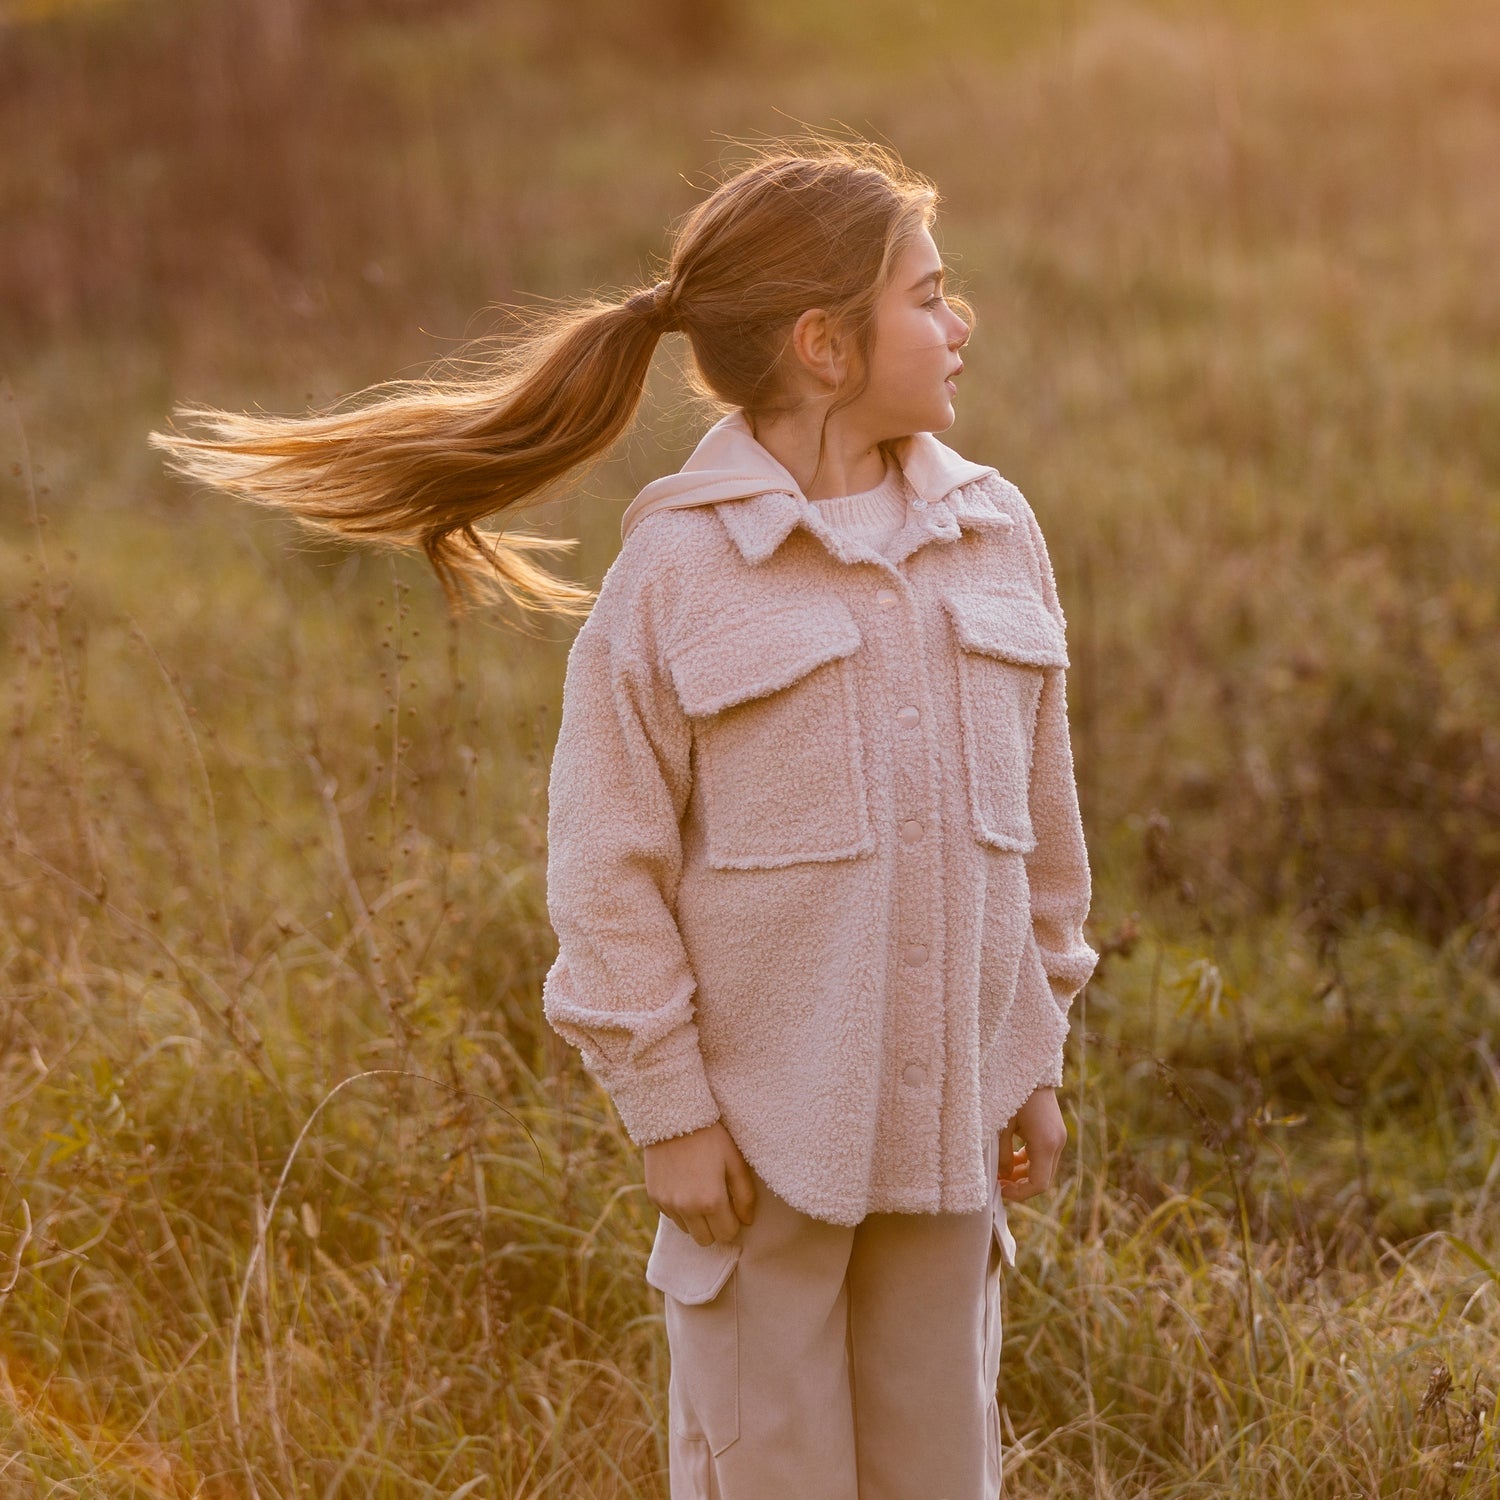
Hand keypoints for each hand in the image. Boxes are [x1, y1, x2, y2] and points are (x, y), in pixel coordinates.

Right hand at [643, 1120, 756, 1246]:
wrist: (673, 1117)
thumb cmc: (711, 1137)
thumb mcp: (735, 1161)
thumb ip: (745, 1195)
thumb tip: (746, 1221)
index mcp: (711, 1201)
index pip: (727, 1234)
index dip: (733, 1223)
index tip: (732, 1207)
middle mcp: (687, 1208)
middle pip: (705, 1240)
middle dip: (715, 1227)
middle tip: (718, 1204)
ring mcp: (668, 1204)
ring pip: (687, 1230)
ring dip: (696, 1219)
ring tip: (699, 1192)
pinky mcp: (654, 1197)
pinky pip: (671, 1216)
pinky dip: (680, 1208)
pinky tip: (684, 1185)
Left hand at [997, 1086, 1065, 1201]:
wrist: (1031, 1069)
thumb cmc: (1012, 1094)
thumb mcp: (1003, 1126)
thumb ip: (1003, 1154)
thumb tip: (1003, 1176)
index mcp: (1045, 1144)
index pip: (1039, 1184)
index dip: (1020, 1193)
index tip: (1001, 1190)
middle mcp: (1057, 1143)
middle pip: (1043, 1178)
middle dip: (1021, 1185)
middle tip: (999, 1183)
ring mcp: (1059, 1137)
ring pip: (1044, 1168)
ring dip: (1025, 1173)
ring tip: (1002, 1172)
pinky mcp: (1056, 1132)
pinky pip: (1045, 1155)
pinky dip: (1030, 1161)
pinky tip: (1011, 1158)